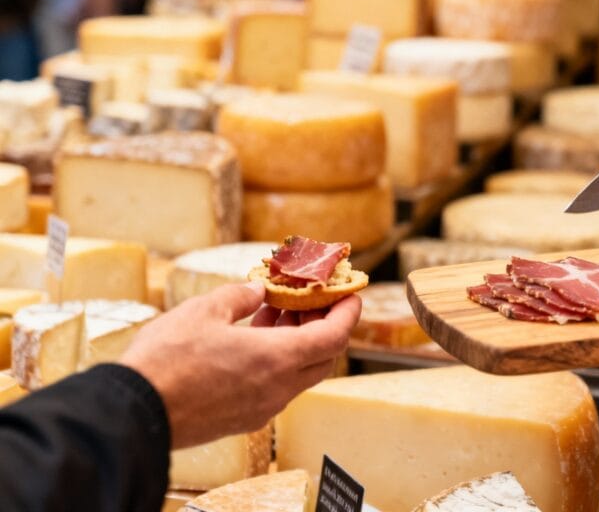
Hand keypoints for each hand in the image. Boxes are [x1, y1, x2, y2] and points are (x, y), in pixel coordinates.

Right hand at [120, 282, 360, 448]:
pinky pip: (275, 386)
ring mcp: (261, 407)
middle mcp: (277, 388)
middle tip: (308, 299)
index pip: (334, 337)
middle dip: (322, 325)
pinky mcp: (243, 418)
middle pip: (322, 357)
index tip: (352, 294)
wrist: (136, 413)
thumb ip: (239, 297)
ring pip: (298, 372)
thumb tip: (257, 290)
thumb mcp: (204, 311)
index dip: (348, 314)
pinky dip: (276, 360)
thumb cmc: (167, 360)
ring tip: (274, 310)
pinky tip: (251, 337)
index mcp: (277, 359)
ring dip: (296, 341)